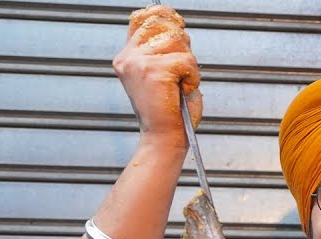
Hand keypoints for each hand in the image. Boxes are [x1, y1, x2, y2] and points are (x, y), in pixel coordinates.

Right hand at [114, 5, 203, 144]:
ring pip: (177, 41)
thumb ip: (165, 50)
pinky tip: (182, 91)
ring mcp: (138, 63)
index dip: (164, 16)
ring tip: (180, 85)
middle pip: (163, 25)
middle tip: (181, 72)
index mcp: (127, 57)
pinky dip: (193, 77)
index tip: (178, 27)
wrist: (164, 139)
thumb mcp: (164, 74)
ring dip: (189, 64)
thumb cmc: (170, 112)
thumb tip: (176, 24)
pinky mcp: (152, 71)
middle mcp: (128, 58)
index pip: (142, 18)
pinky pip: (187, 61)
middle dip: (182, 45)